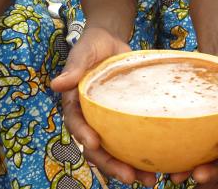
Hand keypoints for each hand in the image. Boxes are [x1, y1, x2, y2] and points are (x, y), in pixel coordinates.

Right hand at [51, 27, 157, 186]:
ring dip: (130, 168)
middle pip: (97, 149)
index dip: (83, 135)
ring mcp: (107, 122)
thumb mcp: (83, 53)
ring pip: (115, 150)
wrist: (109, 41)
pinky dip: (142, 153)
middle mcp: (90, 118)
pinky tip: (161, 165)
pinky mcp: (124, 119)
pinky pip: (131, 139)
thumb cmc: (92, 45)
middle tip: (129, 177)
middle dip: (111, 165)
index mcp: (75, 105)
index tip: (93, 143)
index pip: (76, 124)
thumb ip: (73, 68)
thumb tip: (56, 84)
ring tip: (150, 181)